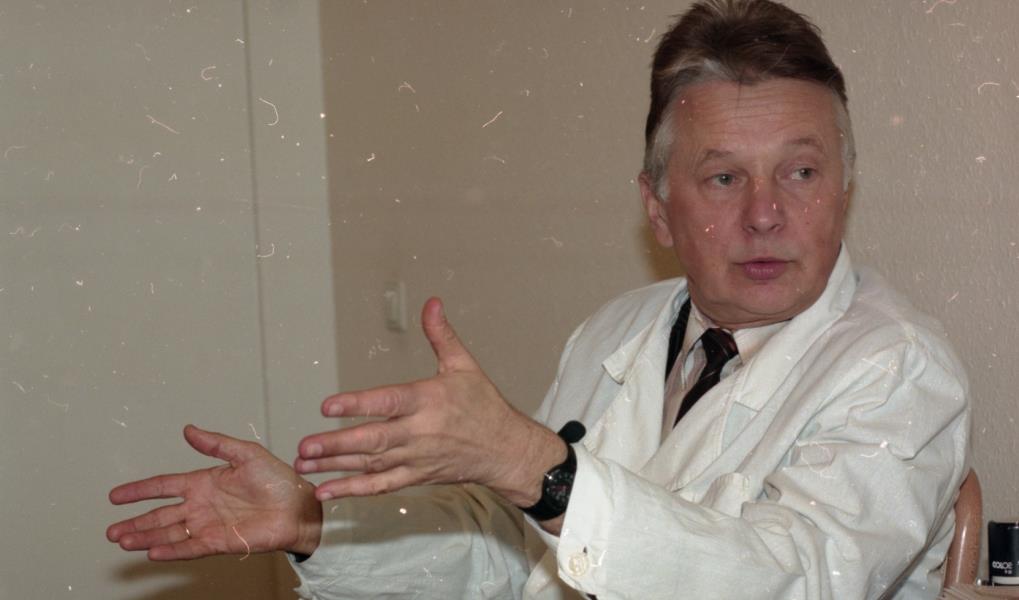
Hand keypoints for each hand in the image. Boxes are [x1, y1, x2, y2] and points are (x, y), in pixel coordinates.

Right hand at [107, 425, 322, 559]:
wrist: (299, 506)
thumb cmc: (279, 479)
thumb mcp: (247, 454)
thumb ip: (216, 444)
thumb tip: (189, 429)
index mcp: (205, 482)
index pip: (164, 486)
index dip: (139, 490)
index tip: (115, 495)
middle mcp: (202, 505)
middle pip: (160, 515)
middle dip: (135, 522)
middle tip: (110, 530)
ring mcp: (208, 525)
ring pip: (169, 533)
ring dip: (146, 537)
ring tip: (123, 541)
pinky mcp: (219, 542)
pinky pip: (189, 546)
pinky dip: (171, 550)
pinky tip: (152, 551)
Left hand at [295, 297, 564, 507]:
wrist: (506, 450)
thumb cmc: (484, 406)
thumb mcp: (464, 365)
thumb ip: (441, 335)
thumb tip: (431, 303)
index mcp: (428, 400)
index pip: (388, 403)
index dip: (357, 404)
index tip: (328, 406)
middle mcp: (420, 432)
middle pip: (373, 440)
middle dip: (337, 444)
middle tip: (305, 445)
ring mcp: (416, 458)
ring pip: (371, 465)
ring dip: (336, 466)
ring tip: (303, 463)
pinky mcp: (415, 477)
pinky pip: (381, 487)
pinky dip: (353, 490)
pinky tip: (326, 489)